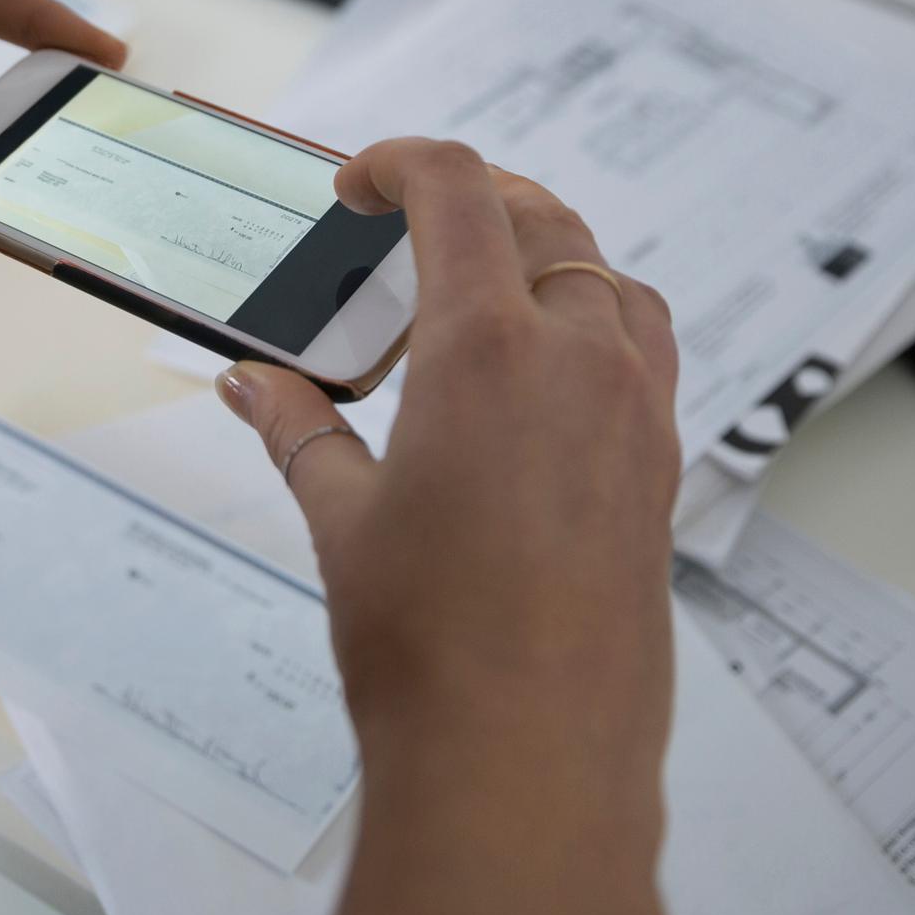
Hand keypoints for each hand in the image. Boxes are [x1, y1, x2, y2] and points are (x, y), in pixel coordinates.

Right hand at [213, 140, 678, 914]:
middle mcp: (577, 361)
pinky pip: (645, 350)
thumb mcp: (341, 518)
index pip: (457, 190)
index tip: (361, 182)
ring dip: (547, 253)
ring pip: (609, 277)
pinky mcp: (660, 467)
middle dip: (472, 197)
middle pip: (542, 219)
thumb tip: (254, 387)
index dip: (400, 161)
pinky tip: (547, 370)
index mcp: (487, 347)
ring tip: (487, 280)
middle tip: (411, 219)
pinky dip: (598, 321)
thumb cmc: (437, 648)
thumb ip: (298, 427)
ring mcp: (634, 412)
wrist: (528, 754)